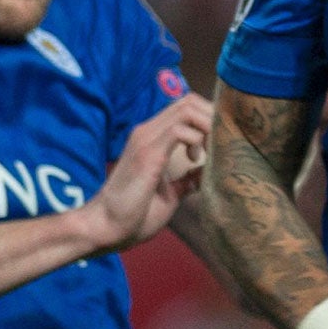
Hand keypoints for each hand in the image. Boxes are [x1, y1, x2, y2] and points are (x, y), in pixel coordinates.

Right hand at [84, 94, 213, 251]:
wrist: (106, 227)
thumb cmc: (135, 214)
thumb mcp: (170, 194)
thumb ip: (187, 179)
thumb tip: (207, 172)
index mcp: (153, 137)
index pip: (186, 107)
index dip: (209, 118)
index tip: (220, 143)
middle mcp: (148, 132)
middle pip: (189, 101)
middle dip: (213, 117)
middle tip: (221, 144)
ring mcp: (146, 139)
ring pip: (187, 109)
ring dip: (208, 126)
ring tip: (211, 152)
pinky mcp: (147, 153)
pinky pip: (180, 130)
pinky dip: (197, 140)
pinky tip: (195, 160)